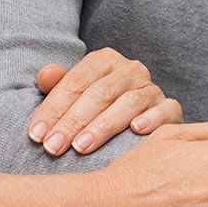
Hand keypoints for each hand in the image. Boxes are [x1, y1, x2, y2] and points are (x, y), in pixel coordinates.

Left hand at [27, 47, 182, 155]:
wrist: (137, 116)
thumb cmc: (96, 107)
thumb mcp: (74, 93)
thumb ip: (58, 84)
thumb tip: (45, 75)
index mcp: (105, 60)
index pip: (77, 80)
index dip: (54, 107)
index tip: (36, 134)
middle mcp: (130, 70)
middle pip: (100, 92)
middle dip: (74, 121)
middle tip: (54, 147)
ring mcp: (152, 88)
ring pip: (129, 102)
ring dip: (104, 126)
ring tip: (82, 146)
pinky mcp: (171, 107)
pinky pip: (167, 109)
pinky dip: (153, 118)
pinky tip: (136, 130)